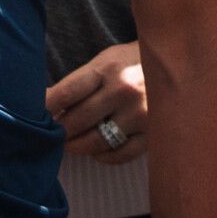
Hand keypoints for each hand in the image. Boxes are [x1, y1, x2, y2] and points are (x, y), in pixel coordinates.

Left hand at [47, 40, 151, 163]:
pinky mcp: (153, 133)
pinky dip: (104, 157)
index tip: (38, 115)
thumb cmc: (132, 62)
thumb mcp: (106, 61)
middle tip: (55, 132)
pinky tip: (97, 151)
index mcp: (109, 68)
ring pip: (97, 141)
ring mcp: (140, 114)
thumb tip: (44, 101)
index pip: (67, 92)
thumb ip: (78, 82)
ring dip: (77, 146)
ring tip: (71, 143)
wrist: (178, 64)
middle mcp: (124, 91)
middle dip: (61, 129)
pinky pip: (121, 154)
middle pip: (78, 120)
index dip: (47, 107)